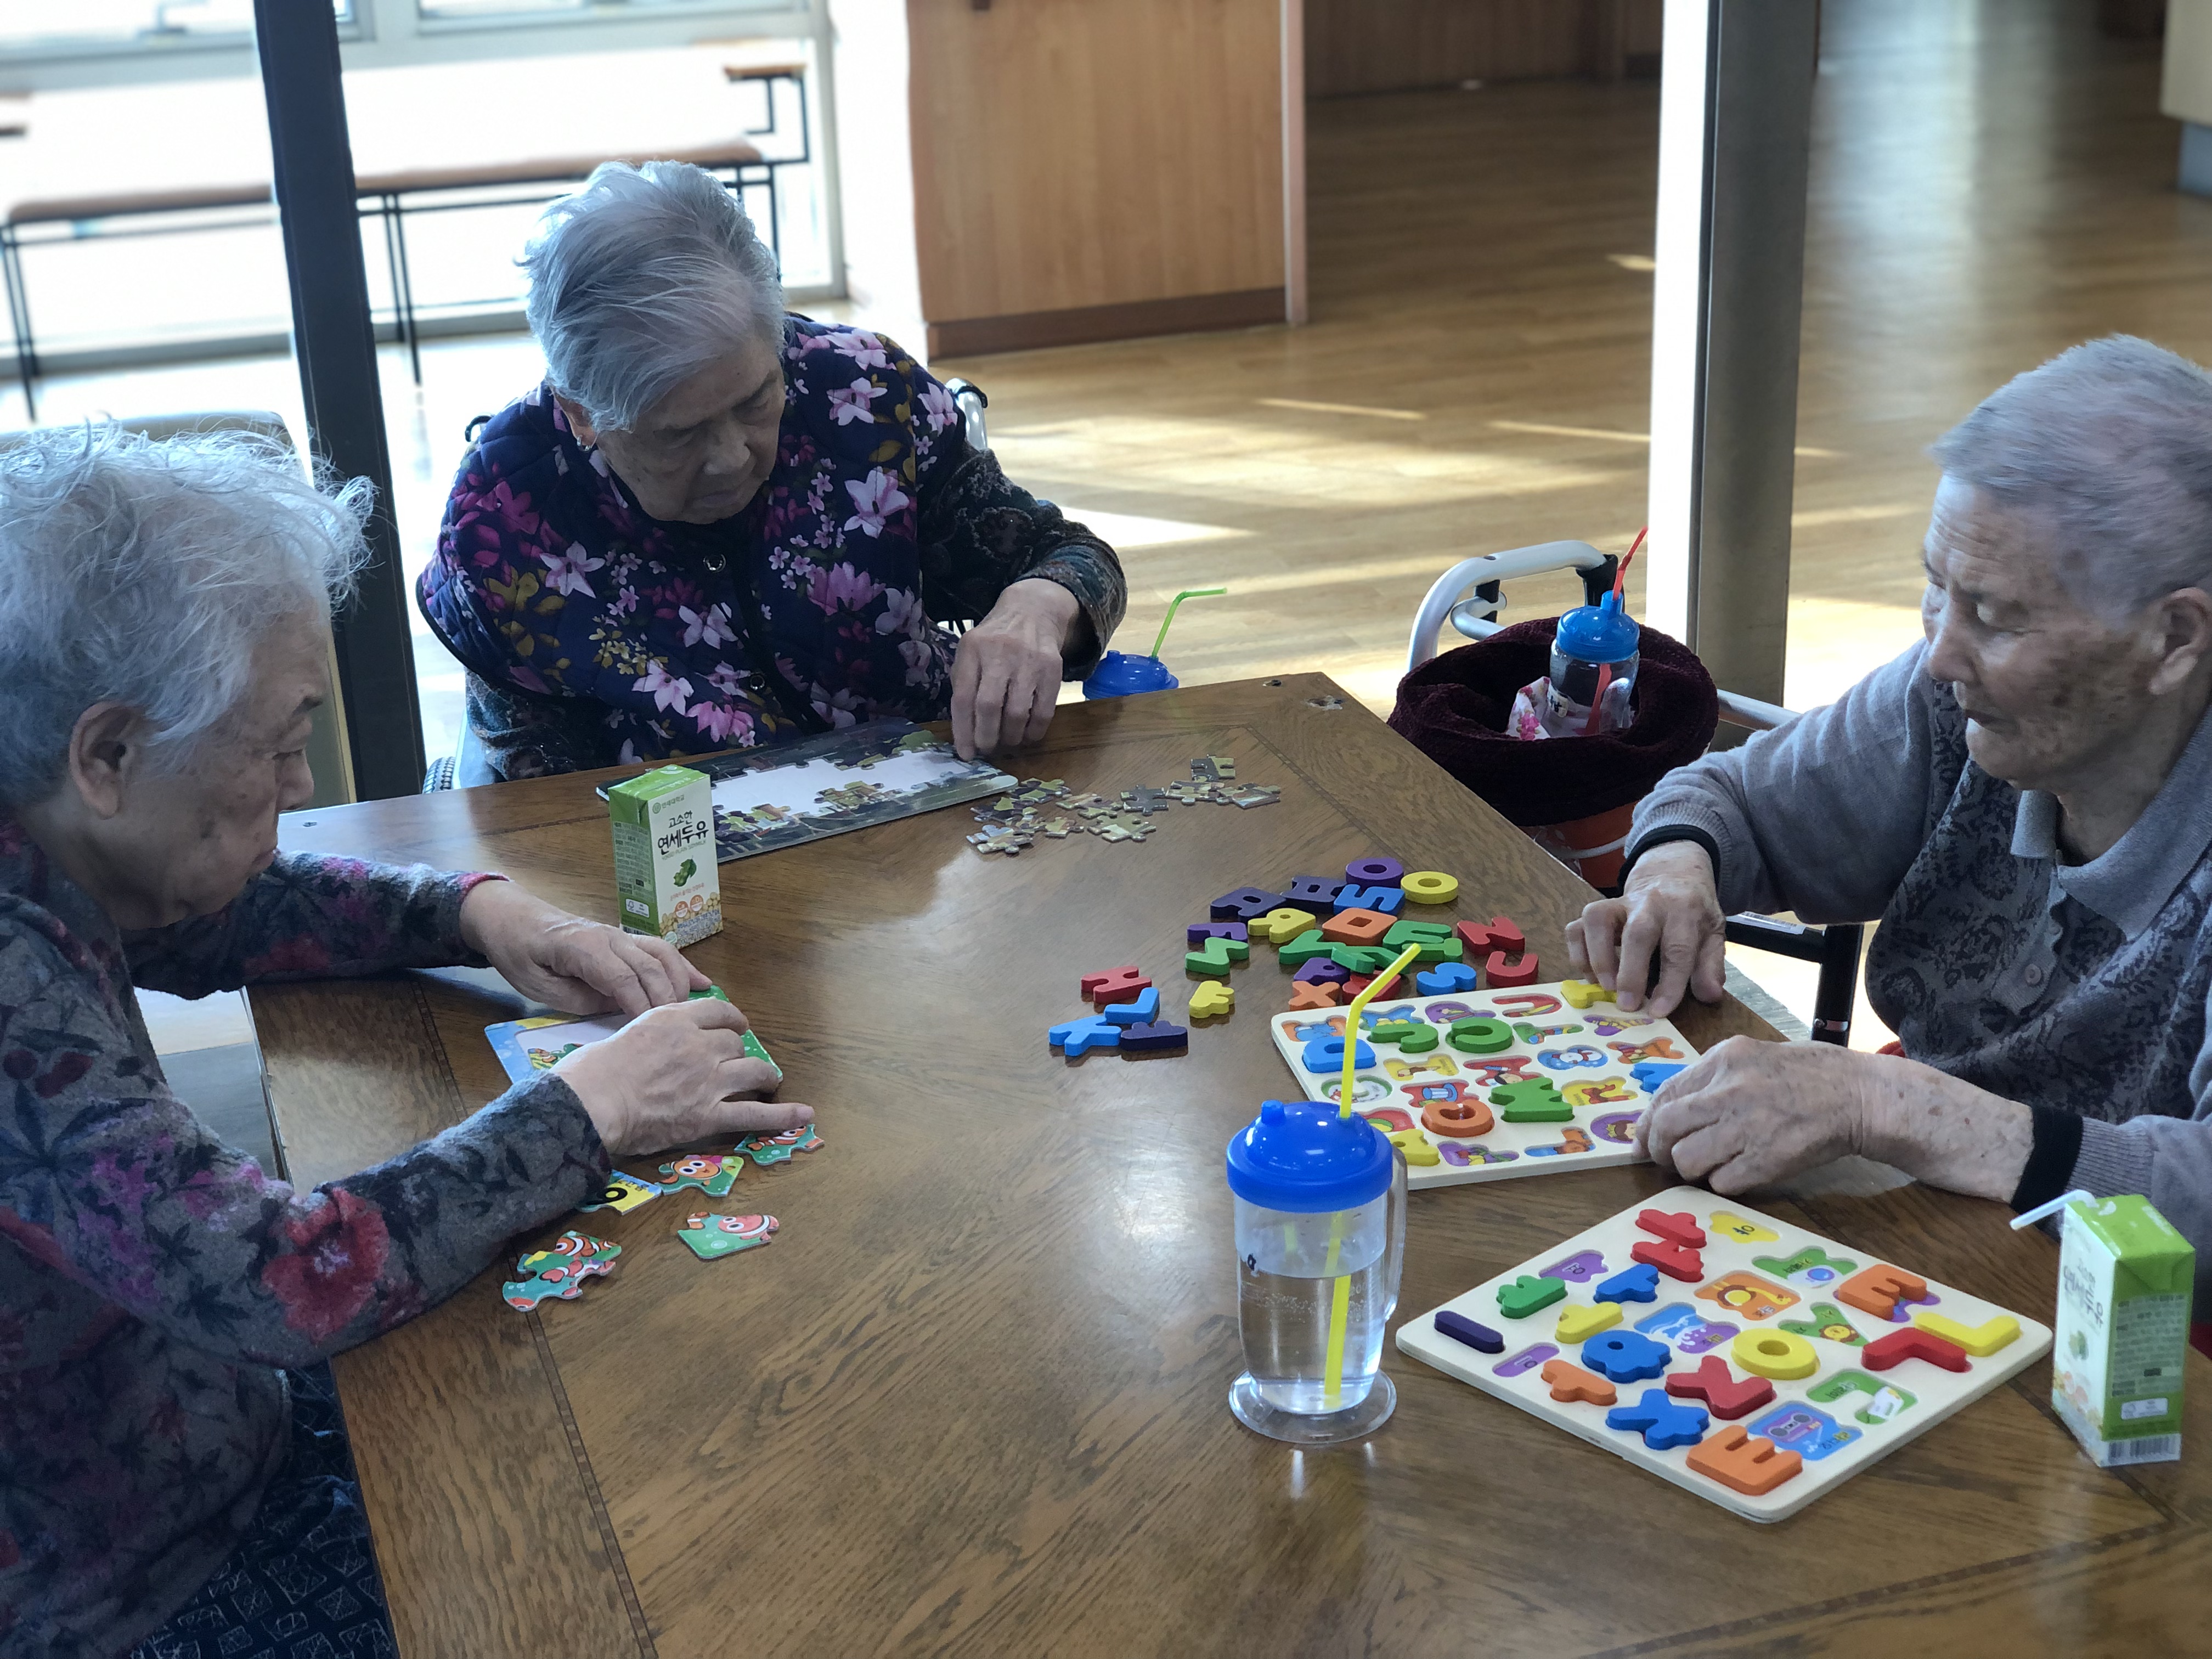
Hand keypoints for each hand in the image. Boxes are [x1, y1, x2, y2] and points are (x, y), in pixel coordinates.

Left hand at [459, 878, 706, 1016]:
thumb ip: (578, 997)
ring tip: (693, 1014)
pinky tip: (702, 984)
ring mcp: (621, 936)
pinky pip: (661, 950)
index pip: (623, 979)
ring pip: (663, 955)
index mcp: (584, 948)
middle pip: (651, 967)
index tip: (653, 1034)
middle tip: (678, 1035)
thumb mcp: (538, 985)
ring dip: (680, 984)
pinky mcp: (626, 939)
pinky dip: (683, 967)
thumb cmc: (520, 953)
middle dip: (667, 1001)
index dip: (640, 1006)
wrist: (513, 919)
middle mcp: (611, 937)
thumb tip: (617, 1009)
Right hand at [554, 995, 811, 1155]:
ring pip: (752, 1071)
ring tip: (769, 1081)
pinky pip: (754, 1115)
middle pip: (735, 1044)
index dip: (732, 1021)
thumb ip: (650, 1035)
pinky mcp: (708, 1115)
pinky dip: (782, 1116)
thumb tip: (651, 1045)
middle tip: (736, 1064)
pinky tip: (804, 1116)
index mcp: (675, 1020)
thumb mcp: (624, 1034)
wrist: (591, 1102)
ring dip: (764, 1077)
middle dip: (737, 1054)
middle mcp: (698, 1046)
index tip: (735, 1027)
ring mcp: (708, 1081)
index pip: (719, 1012)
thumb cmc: (592, 1071)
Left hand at [950, 578, 1079, 759]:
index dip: (963, 731)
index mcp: (972, 649)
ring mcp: (1028, 660)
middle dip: (986, 737)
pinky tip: (1027, 735)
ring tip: (1007, 741)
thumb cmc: (994, 641)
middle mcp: (999, 652)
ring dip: (1010, 737)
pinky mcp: (1052, 668)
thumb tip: (964, 733)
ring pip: (1016, 712)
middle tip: (987, 749)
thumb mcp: (971, 652)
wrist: (1032, 611)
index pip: (962, 697)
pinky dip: (1034, 731)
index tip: (966, 753)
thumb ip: (965, 684)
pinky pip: (1044, 710)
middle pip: (988, 706)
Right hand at [1565, 840, 1724, 1014]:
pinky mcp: (1597, 910)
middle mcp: (1650, 902)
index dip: (1670, 982)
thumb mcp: (1712, 933)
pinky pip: (1577, 926)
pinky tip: (1590, 976)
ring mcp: (1618, 903)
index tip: (1659, 1011)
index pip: (1678, 947)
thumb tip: (1709, 995)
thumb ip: (1710, 964)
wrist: (1672, 875)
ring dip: (1598, 957)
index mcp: (1684, 909)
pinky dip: (1578, 953)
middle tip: (1627, 1005)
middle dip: (1631, 972)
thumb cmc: (1692, 912)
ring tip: (1605, 988)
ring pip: (1598, 921)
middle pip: (1637, 932)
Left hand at [1637, 1036, 1871, 1192]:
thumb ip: (1709, 1081)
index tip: (1641, 1142)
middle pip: (1666, 1129)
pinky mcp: (1767, 1160)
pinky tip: (1741, 1171)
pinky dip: (1724, 1182)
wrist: (1857, 1095)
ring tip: (1710, 1164)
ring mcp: (1748, 1126)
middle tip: (1666, 1159)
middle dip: (1658, 1150)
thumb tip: (1664, 1115)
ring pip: (1687, 1160)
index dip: (1646, 1125)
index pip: (1664, 1095)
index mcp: (1723, 1059)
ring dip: (1692, 1169)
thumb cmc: (1804, 1075)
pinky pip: (1722, 1182)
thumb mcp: (1750, 1059)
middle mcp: (1730, 1090)